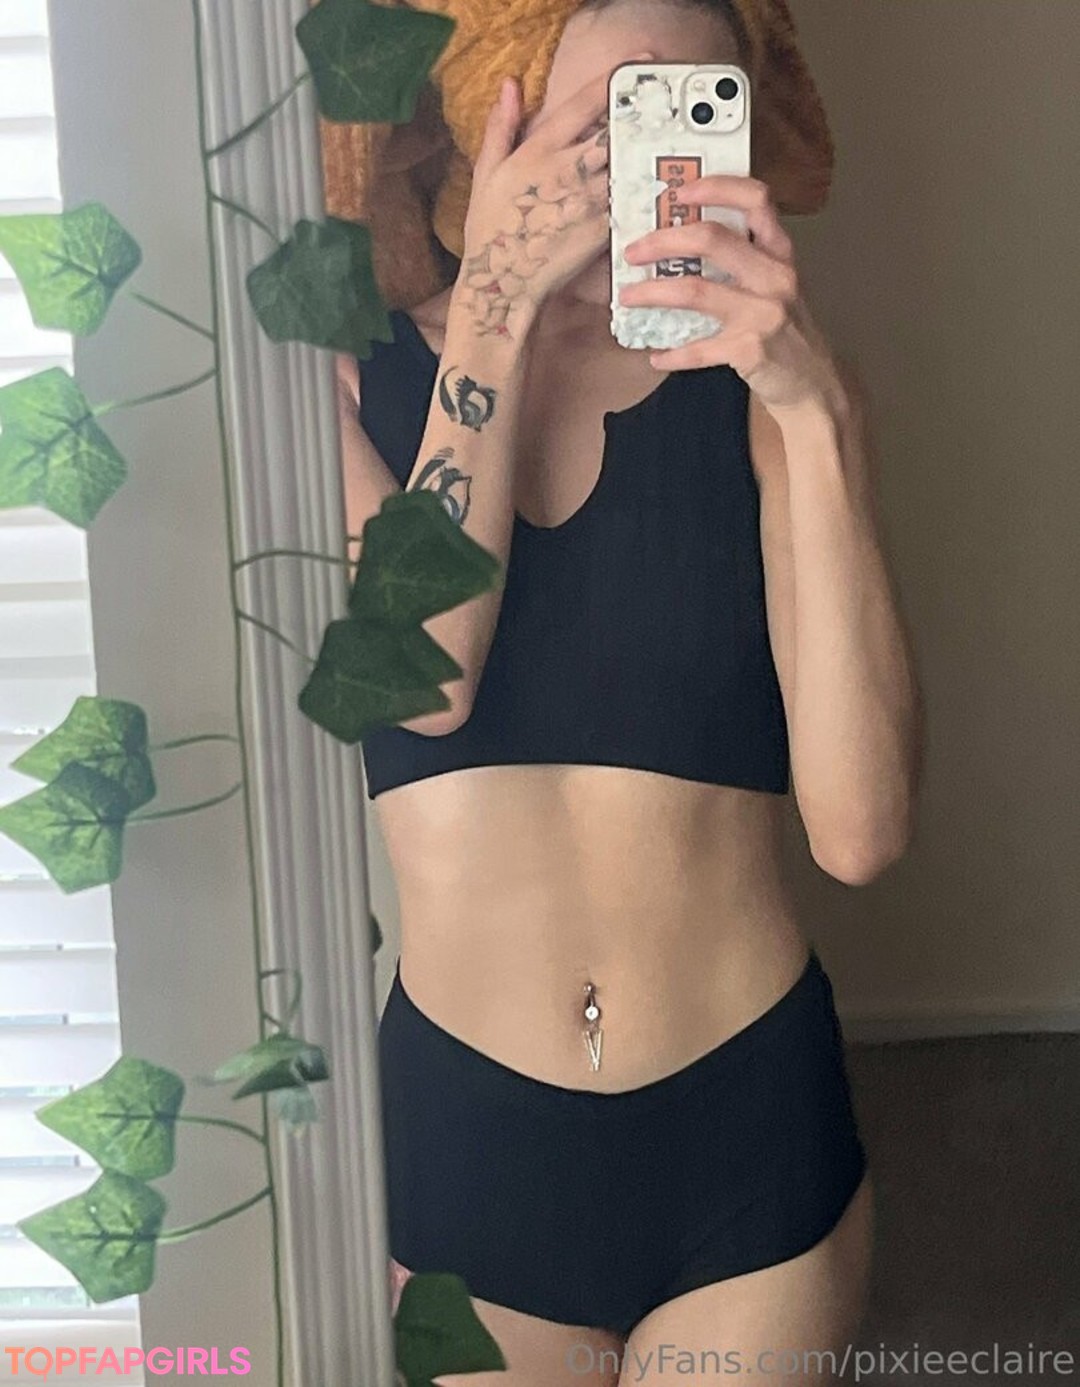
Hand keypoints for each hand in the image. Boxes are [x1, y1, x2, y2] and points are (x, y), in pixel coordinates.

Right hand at [457, 54, 654, 337]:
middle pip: (616, 130)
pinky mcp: (602, 227)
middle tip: (662, 104)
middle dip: (637, 117)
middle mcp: (568, 169)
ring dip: (643, 152)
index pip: (585, 103)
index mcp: (540, 149)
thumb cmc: (491, 229)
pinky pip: (627, 200)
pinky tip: (654, 184)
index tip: (640, 62)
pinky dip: (640, 190)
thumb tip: (510, 85)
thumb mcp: (486, 173)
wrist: (504, 282)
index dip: (615, 79)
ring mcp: (589, 199)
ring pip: (626, 163)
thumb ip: (502, 126)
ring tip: (664, 141)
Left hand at [617, 175, 847, 416]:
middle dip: (663, 240)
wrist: (814, 384)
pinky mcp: (749, 350)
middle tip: (633, 252)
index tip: (680, 192)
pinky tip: (656, 357)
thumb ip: (745, 262)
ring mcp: (763, 313)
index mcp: (780, 253)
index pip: (756, 200)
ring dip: (651, 293)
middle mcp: (775, 276)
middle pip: (712, 238)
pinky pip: (698, 350)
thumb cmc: (786, 331)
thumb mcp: (776, 286)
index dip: (717, 188)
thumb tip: (680, 243)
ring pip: (695, 290)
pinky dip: (672, 354)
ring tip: (626, 298)